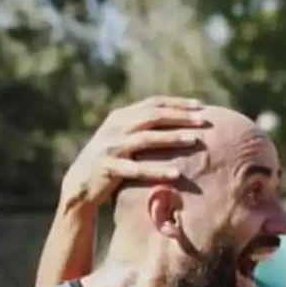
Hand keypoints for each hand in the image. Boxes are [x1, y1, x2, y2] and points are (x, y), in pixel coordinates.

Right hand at [60, 95, 208, 212]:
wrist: (80, 183)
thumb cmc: (112, 161)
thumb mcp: (125, 139)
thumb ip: (144, 128)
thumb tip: (180, 121)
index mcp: (121, 117)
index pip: (153, 103)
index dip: (177, 103)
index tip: (200, 105)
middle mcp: (115, 127)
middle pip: (152, 116)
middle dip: (180, 116)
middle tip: (204, 120)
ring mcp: (110, 146)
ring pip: (145, 138)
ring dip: (172, 138)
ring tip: (195, 140)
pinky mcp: (107, 167)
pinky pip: (136, 169)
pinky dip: (157, 170)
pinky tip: (176, 174)